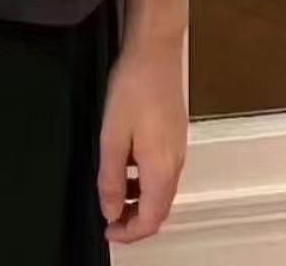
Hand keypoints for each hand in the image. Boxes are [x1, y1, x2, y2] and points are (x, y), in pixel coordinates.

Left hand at [96, 34, 187, 243]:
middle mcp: (176, 164)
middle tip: (108, 220)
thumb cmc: (131, 90)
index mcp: (162, 169)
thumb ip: (112, 177)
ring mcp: (178, 149)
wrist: (155, 52)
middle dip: (135, 221)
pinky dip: (145, 182)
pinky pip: (162, 172)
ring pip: (162, 191)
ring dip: (140, 202)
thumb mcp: (112, 135)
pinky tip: (126, 168)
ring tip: (112, 196)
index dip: (130, 234)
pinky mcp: (174, 135)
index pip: (151, 219)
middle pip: (160, 209)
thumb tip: (111, 211)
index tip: (107, 233)